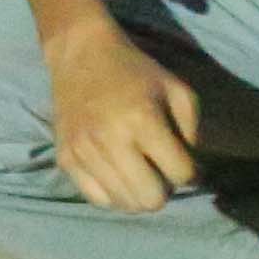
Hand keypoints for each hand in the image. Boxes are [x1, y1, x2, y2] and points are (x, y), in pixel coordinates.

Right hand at [44, 14, 207, 213]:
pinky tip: (117, 175)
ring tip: (138, 171)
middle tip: (159, 169)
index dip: (190, 171)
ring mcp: (84, 151)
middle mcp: (111, 140)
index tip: (182, 158)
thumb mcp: (178, 91)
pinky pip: (97, 200)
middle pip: (152, 200)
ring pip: (126, 205)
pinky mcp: (65, 158)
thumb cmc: (136, 72)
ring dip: (139, 193)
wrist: (81, 53)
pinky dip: (113, 195)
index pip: (182, 174)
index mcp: (143, 120)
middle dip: (164, 189)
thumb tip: (189, 175)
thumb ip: (192, 134)